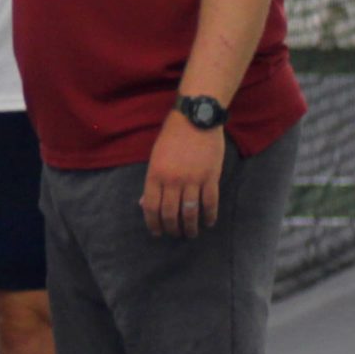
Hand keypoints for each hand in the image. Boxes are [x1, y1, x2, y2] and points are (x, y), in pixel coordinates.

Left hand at [140, 111, 225, 236]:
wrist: (196, 119)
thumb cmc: (172, 136)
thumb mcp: (155, 157)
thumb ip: (152, 182)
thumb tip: (144, 204)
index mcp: (155, 175)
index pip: (151, 207)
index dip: (153, 223)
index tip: (157, 232)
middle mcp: (172, 180)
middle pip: (170, 213)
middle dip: (171, 228)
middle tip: (175, 234)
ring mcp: (193, 180)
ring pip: (190, 212)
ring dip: (190, 227)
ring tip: (191, 234)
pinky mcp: (211, 177)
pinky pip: (210, 203)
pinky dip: (209, 216)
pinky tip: (208, 222)